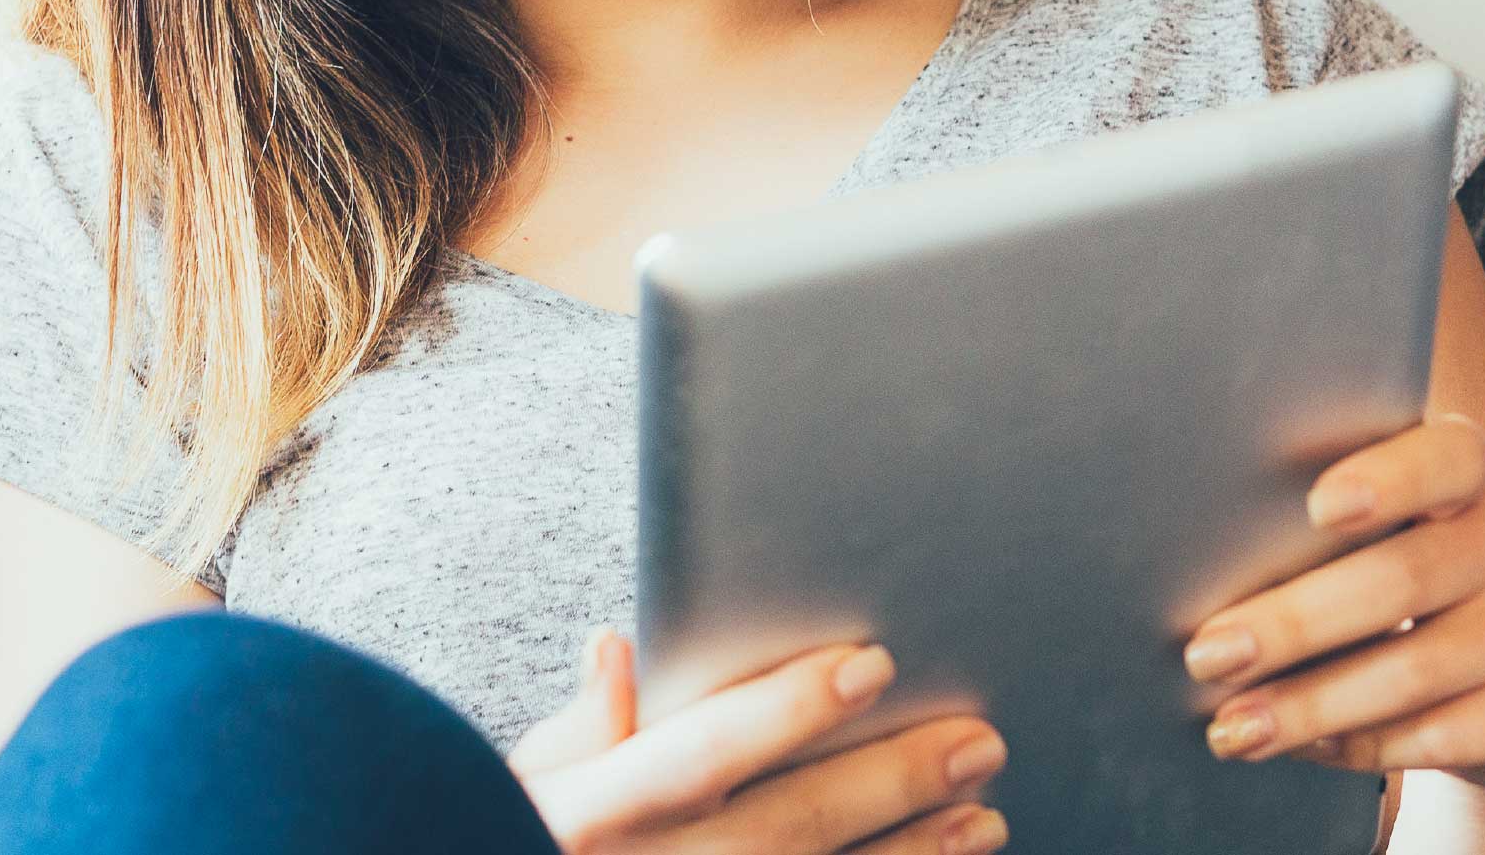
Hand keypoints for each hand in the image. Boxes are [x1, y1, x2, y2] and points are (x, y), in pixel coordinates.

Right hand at [508, 631, 1011, 853]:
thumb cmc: (502, 838)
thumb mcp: (520, 787)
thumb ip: (578, 729)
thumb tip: (619, 647)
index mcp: (587, 816)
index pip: (701, 752)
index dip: (788, 709)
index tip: (872, 664)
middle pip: (787, 828)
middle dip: (889, 784)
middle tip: (978, 742)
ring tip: (982, 818)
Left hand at [1178, 412, 1484, 789]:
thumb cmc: (1390, 572)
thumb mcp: (1366, 534)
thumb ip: (1311, 528)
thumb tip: (1195, 568)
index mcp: (1471, 465)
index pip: (1443, 457)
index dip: (1386, 480)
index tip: (1317, 509)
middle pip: (1406, 577)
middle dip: (1294, 623)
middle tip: (1208, 657)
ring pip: (1418, 668)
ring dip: (1312, 704)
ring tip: (1233, 727)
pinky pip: (1450, 733)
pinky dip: (1366, 747)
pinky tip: (1305, 750)